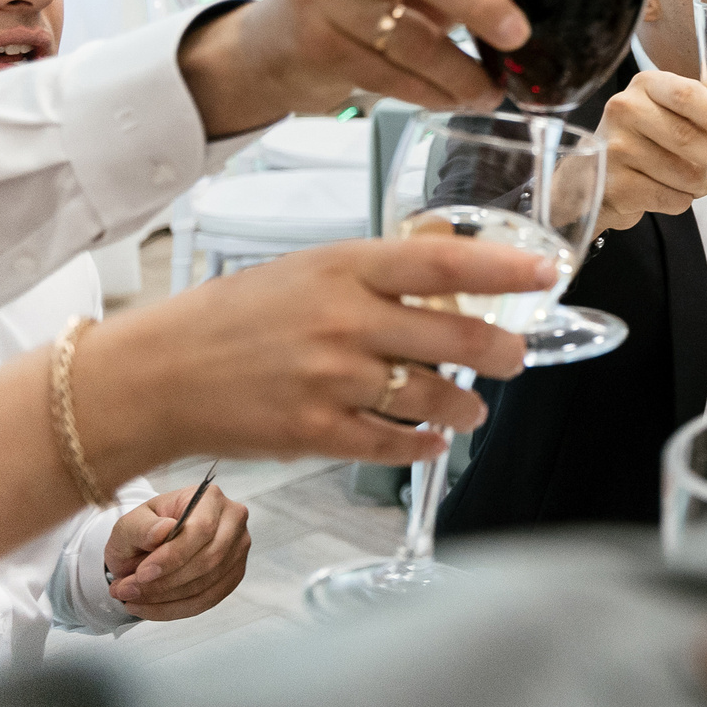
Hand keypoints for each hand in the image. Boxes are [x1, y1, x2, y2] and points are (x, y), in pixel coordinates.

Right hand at [68, 238, 547, 483]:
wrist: (159, 373)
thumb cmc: (237, 315)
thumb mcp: (310, 269)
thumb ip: (378, 277)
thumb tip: (453, 284)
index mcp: (346, 268)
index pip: (446, 261)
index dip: (506, 266)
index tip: (548, 270)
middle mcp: (345, 320)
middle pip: (455, 335)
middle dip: (502, 351)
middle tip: (516, 356)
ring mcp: (331, 378)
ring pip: (433, 395)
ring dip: (466, 405)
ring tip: (474, 407)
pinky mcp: (315, 430)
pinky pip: (392, 443)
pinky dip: (423, 445)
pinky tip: (432, 441)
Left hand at [104, 485, 249, 618]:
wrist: (150, 546)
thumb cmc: (144, 530)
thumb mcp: (129, 524)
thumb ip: (141, 527)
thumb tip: (163, 530)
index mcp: (210, 498)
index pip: (201, 529)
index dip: (173, 556)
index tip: (141, 574)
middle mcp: (233, 519)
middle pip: (210, 558)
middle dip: (165, 582)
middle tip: (128, 591)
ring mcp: (238, 548)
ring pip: (208, 583)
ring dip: (166, 598)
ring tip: (132, 599)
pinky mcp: (234, 573)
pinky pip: (208, 600)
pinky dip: (176, 609)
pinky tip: (151, 607)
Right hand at [175, 0, 540, 134]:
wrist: (269, 45)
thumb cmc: (361, 1)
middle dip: (476, 0)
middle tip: (520, 34)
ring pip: (404, 34)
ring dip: (459, 71)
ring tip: (491, 92)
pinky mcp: (312, 42)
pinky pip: (384, 74)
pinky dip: (429, 93)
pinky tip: (454, 100)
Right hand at [592, 69, 706, 230]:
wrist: (600, 178)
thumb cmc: (653, 142)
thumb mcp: (691, 122)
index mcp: (649, 85)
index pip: (688, 95)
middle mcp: (626, 108)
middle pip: (686, 137)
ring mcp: (614, 146)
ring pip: (681, 173)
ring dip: (699, 185)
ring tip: (688, 179)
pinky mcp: (611, 182)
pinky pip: (665, 197)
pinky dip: (678, 201)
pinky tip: (665, 190)